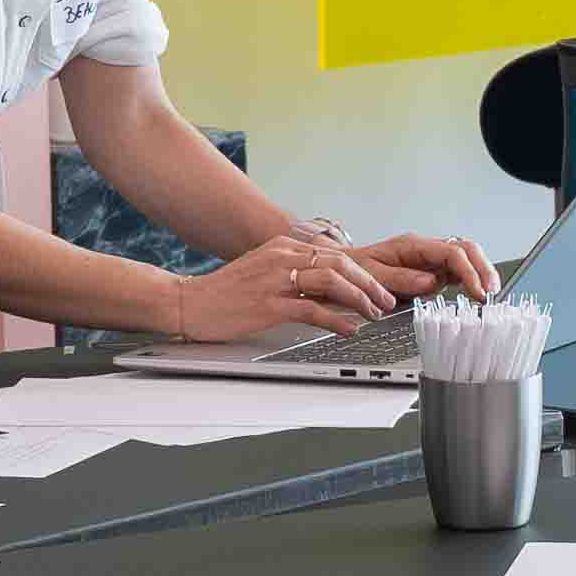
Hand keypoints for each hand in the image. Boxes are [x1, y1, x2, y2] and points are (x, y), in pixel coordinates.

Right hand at [158, 230, 394, 347]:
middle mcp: (282, 258)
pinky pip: (312, 310)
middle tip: (385, 300)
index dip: (362, 271)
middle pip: (340, 263)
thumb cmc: (226, 292)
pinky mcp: (269, 304)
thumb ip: (296, 272)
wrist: (190, 301)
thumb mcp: (265, 271)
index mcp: (283, 246)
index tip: (378, 286)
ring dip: (359, 300)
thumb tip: (331, 286)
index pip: (334, 253)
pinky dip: (337, 320)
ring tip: (373, 314)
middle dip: (369, 283)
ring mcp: (276, 280)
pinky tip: (349, 329)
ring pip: (332, 283)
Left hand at [351, 222, 501, 307]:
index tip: (476, 292)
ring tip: (489, 295)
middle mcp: (425, 249)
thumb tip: (430, 282)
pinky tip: (476, 294)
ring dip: (481, 274)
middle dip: (483, 268)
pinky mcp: (432, 271)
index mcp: (412, 246)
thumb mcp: (371, 275)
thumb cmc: (355, 271)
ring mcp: (431, 259)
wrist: (344, 271)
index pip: (451, 252)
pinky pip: (458, 271)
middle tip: (492, 292)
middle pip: (466, 248)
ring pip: (467, 258)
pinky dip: (471, 281)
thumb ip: (400, 279)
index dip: (468, 271)